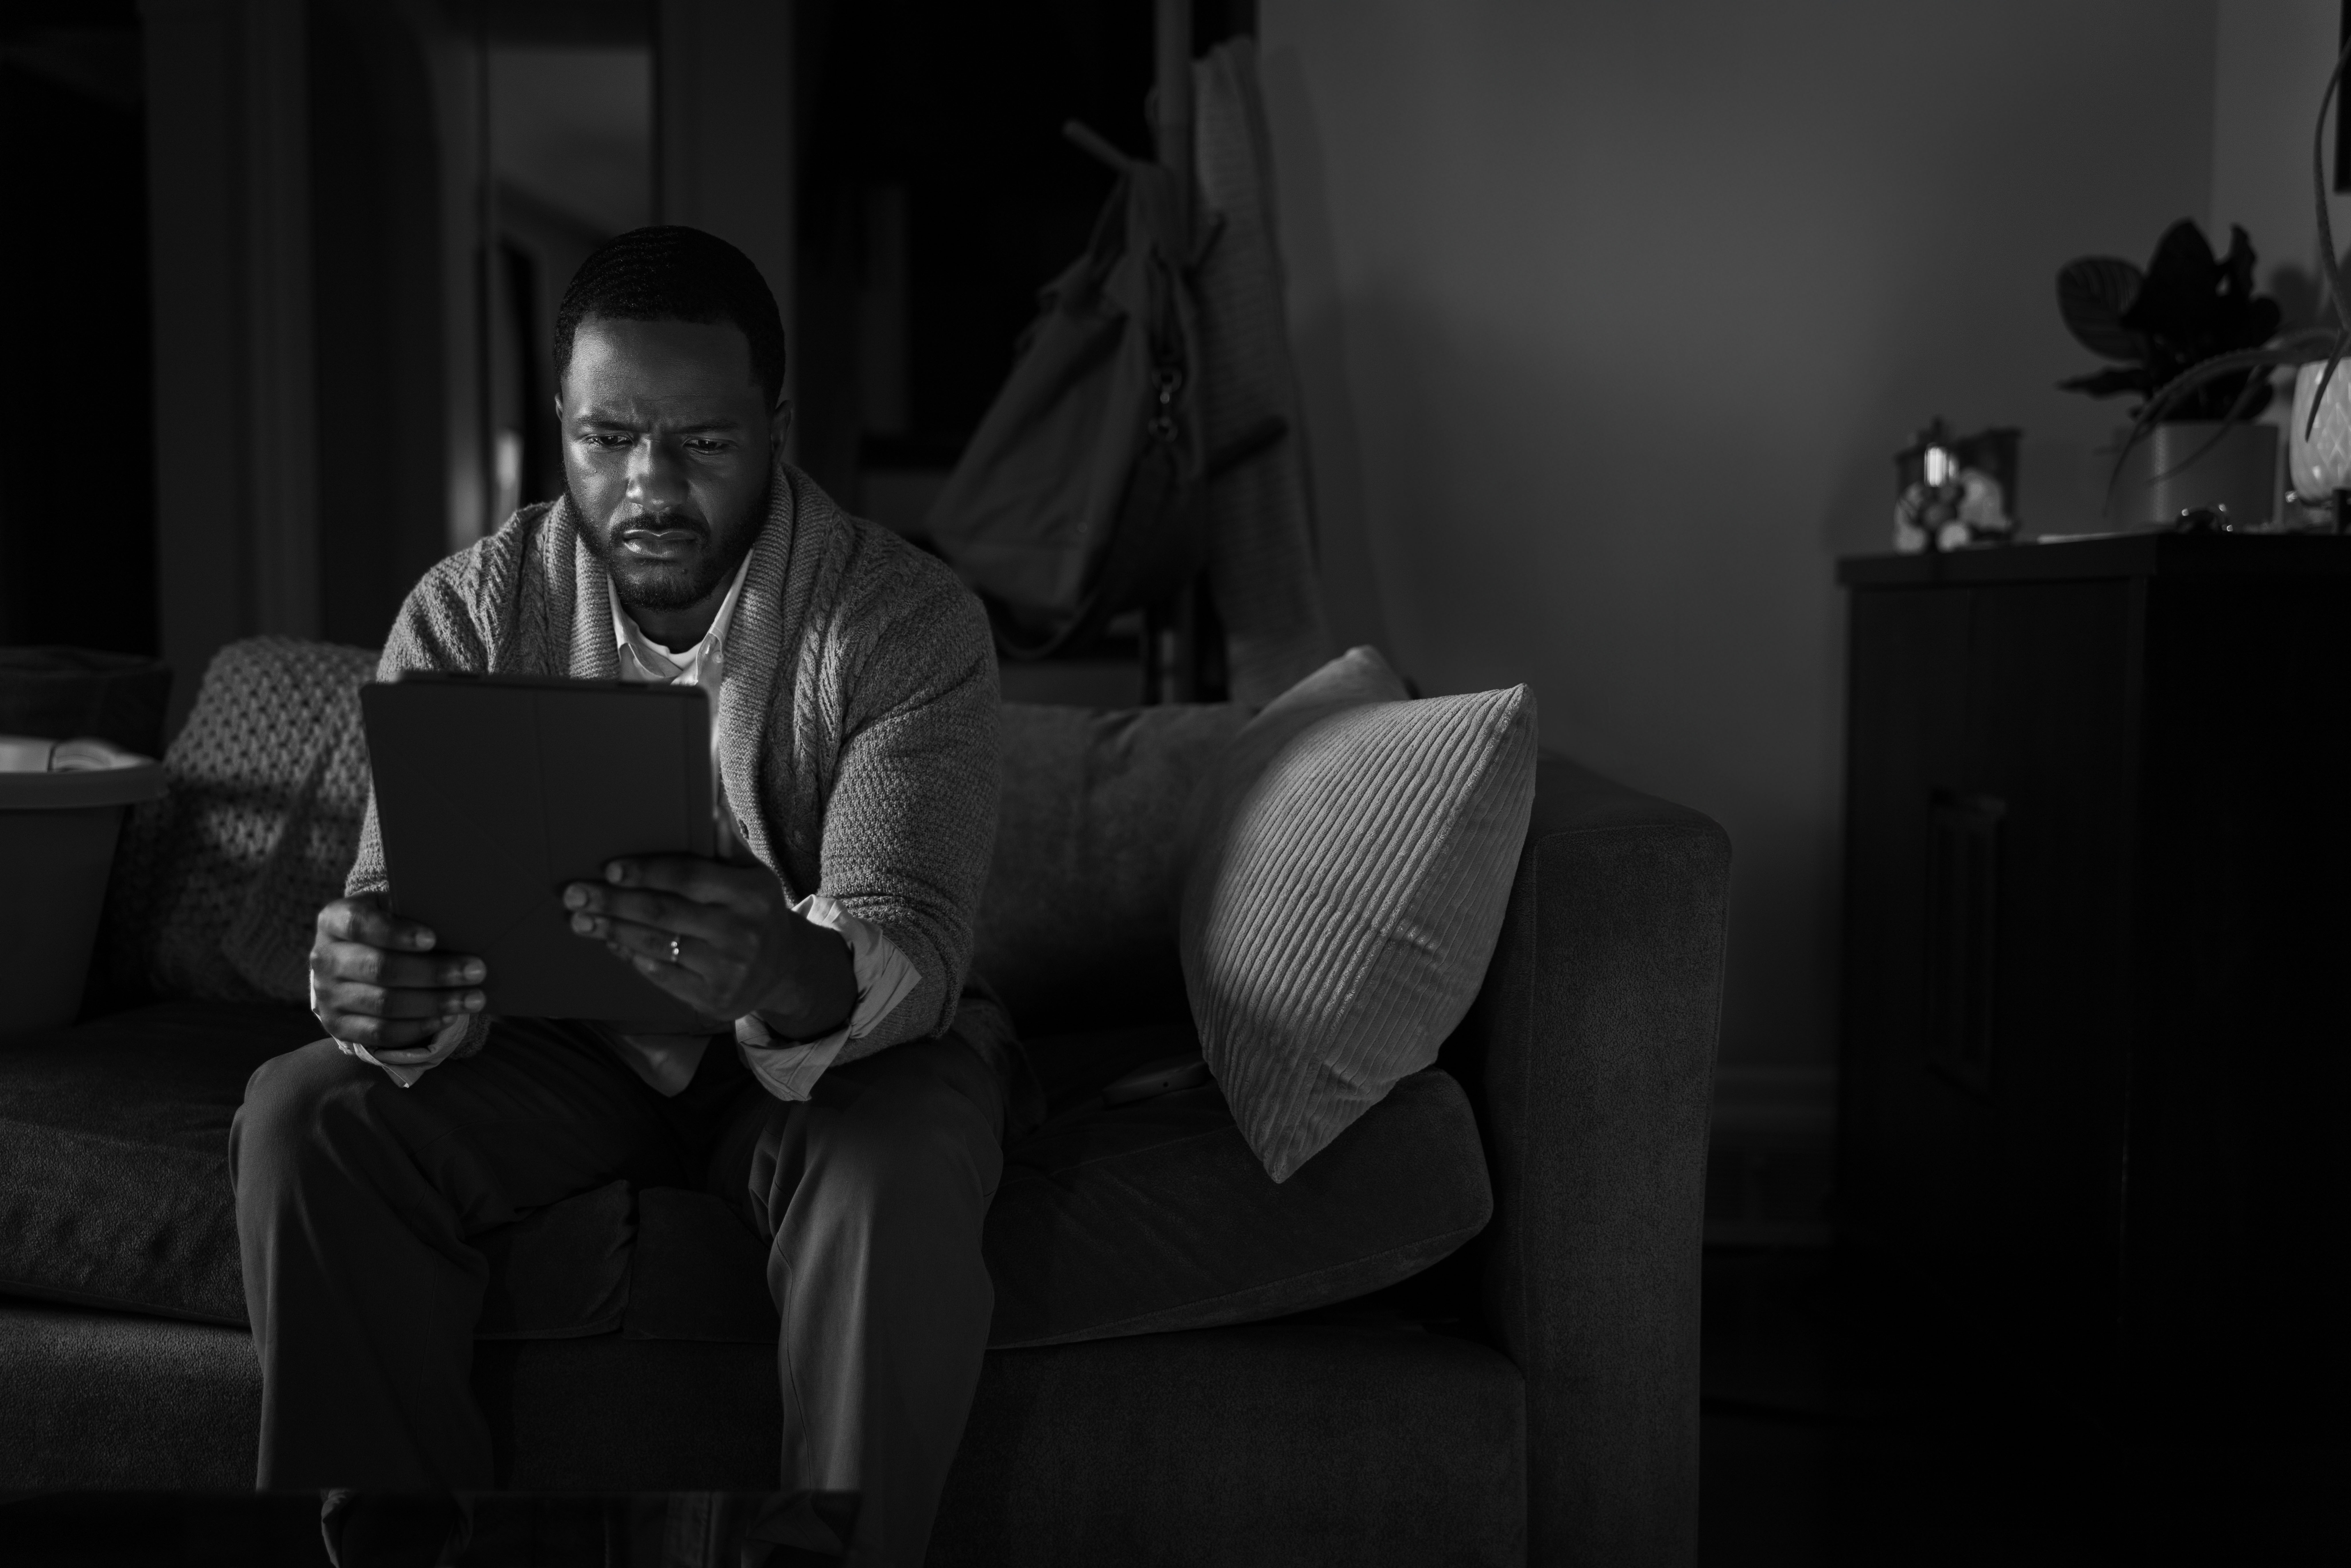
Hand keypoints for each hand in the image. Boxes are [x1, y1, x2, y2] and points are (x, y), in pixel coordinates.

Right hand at [309, 894, 486, 1061]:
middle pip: (380, 968)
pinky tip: (448, 1017)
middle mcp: (324, 958)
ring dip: (435, 1002)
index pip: (359, 924)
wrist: (352, 965)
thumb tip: (463, 922)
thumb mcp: (391, 911)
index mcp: (334, 920)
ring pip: (385, 1004)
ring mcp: (328, 996)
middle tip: (477, 970)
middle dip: (433, 972)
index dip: (395, 932)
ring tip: (473, 998)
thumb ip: (415, 911)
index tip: (432, 938)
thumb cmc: (387, 929)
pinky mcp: (339, 1026)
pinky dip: (419, 1026)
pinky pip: (382, 1032)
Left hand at [562, 856, 854, 1036]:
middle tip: (573, 894)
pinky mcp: (713, 1000)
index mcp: (750, 893)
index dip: (646, 872)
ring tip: (579, 919)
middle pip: (663, 912)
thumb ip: (727, 842)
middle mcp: (741, 932)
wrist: (784, 971)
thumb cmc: (756, 910)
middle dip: (613, 903)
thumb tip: (710, 799)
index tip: (609, 869)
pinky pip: (661, 976)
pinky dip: (631, 957)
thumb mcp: (752, 873)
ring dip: (612, 931)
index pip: (688, 878)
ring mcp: (727, 970)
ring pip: (656, 945)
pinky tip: (610, 943)